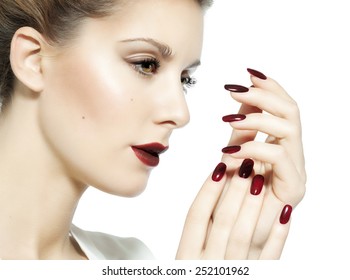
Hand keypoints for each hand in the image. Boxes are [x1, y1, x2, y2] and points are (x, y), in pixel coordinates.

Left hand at [176, 69, 305, 258]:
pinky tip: (231, 149)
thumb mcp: (237, 153)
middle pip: (291, 111)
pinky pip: (279, 156)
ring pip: (288, 129)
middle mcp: (294, 155)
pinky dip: (254, 147)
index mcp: (283, 145)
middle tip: (235, 89)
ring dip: (258, 117)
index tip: (248, 73)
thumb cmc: (235, 193)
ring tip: (229, 118)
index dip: (269, 88)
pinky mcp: (293, 188)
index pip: (284, 107)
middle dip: (263, 95)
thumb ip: (242, 131)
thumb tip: (240, 100)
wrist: (235, 232)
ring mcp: (296, 170)